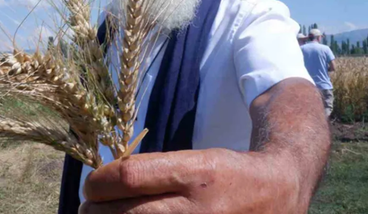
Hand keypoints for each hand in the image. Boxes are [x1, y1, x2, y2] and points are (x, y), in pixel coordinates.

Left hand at [80, 148, 308, 213]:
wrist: (279, 193)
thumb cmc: (226, 173)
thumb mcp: (193, 159)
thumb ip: (150, 172)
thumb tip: (101, 187)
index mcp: (195, 173)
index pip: (129, 176)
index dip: (99, 181)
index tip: (92, 185)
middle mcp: (198, 208)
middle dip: (94, 211)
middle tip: (88, 207)